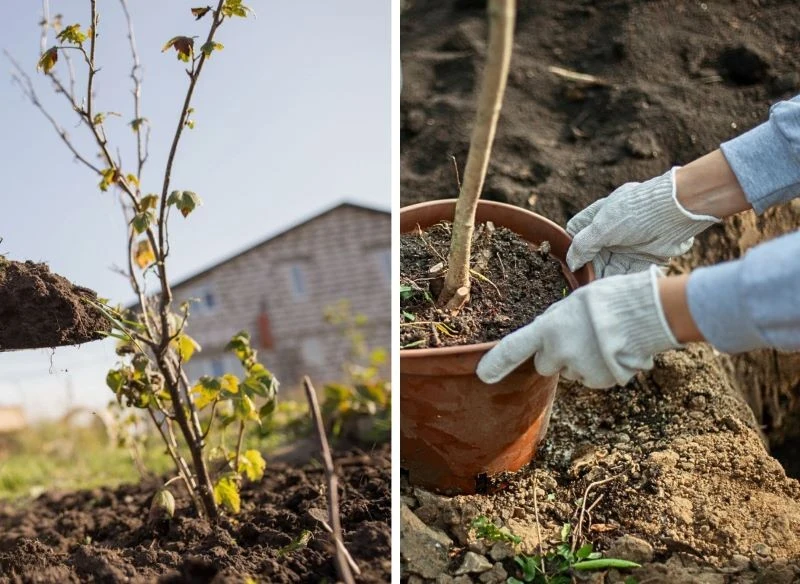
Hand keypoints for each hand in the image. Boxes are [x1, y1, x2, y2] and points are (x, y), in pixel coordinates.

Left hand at [476, 266, 680, 387]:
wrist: (648, 313)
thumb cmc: (611, 298)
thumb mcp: (574, 300)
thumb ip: (555, 321)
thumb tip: (548, 334)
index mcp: (549, 328)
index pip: (514, 348)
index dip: (496, 363)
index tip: (483, 375)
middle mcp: (560, 353)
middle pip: (544, 365)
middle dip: (554, 356)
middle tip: (576, 337)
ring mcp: (580, 370)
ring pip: (571, 372)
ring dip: (580, 361)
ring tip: (601, 339)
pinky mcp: (600, 381)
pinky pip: (592, 378)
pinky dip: (599, 368)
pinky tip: (613, 350)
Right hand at [566, 168, 718, 276]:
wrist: (677, 213)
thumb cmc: (636, 212)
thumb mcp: (602, 226)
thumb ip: (582, 245)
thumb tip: (571, 263)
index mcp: (600, 215)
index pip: (577, 231)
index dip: (571, 245)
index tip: (569, 261)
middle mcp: (613, 230)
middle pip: (593, 253)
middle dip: (589, 267)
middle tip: (583, 280)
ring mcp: (629, 244)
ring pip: (609, 265)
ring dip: (603, 276)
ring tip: (598, 287)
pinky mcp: (644, 257)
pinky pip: (627, 272)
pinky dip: (620, 280)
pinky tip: (614, 287)